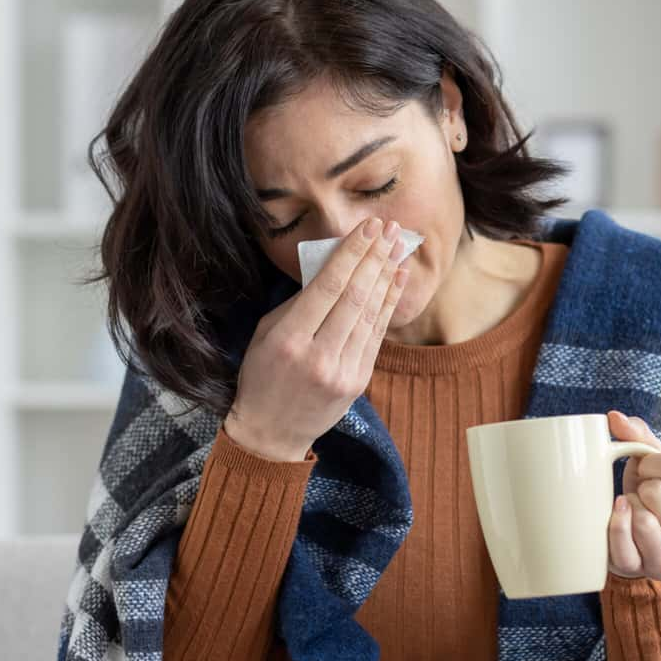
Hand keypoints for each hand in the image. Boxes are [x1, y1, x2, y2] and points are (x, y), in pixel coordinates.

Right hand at [226, 216, 410, 461]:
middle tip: (390, 228)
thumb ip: (298, 303)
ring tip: (398, 246)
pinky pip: (377, 334)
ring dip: (387, 275)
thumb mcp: (266, 334)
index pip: (329, 287)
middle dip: (375, 257)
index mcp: (289, 340)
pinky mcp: (359, 381)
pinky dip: (389, 303)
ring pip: (371, 313)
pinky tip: (397, 279)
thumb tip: (332, 268)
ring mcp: (342, 371)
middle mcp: (319, 356)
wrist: (271, 433)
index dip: (352, 253)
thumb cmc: (262, 376)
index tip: (368, 227)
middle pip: (355, 296)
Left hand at [606, 410, 660, 580]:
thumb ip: (639, 437)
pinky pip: (624, 545)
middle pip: (659, 492)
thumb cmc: (646, 499)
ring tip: (632, 510)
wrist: (634, 545)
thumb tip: (614, 417)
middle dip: (640, 485)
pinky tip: (617, 519)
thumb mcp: (651, 467)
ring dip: (629, 507)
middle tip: (639, 493)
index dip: (652, 461)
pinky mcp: (642, 573)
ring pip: (644, 520)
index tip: (646, 469)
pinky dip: (615, 526)